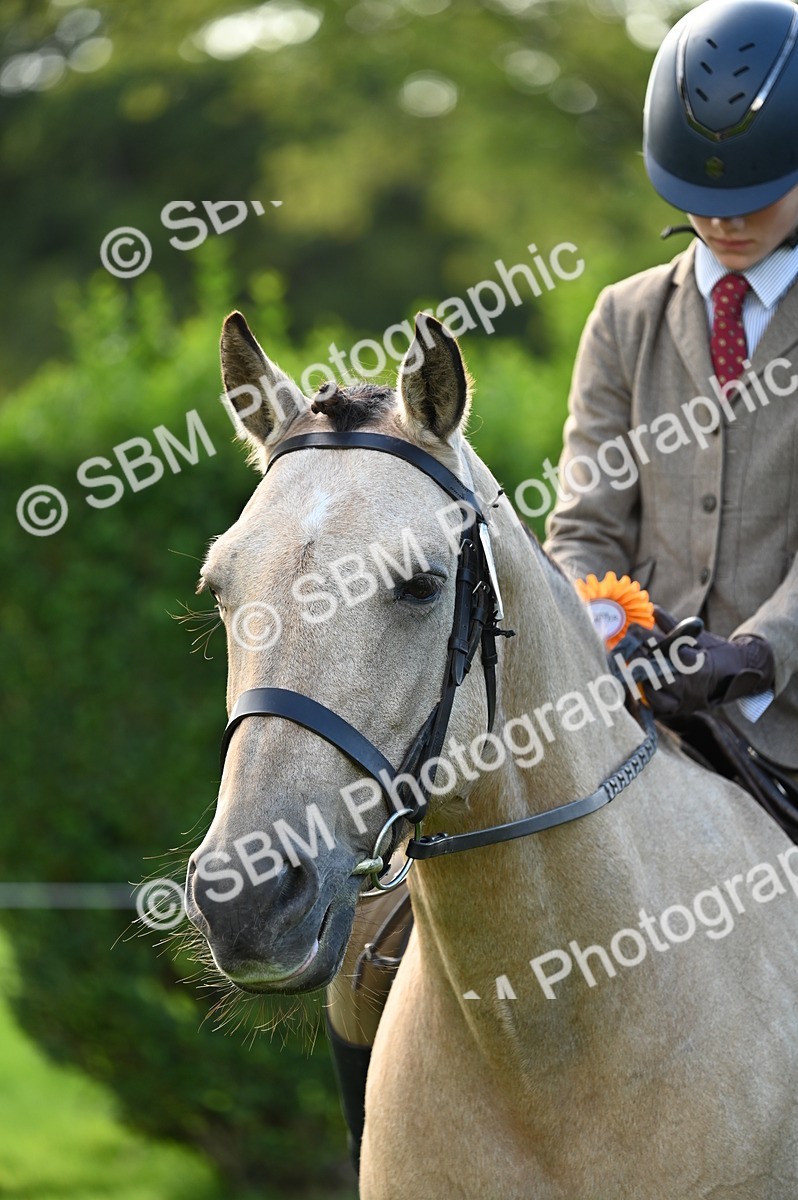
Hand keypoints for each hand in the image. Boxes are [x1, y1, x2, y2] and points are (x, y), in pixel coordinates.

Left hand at [638, 607, 774, 717]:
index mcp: (697, 663)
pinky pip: (657, 710)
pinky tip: (631, 686)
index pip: (668, 649)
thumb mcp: (697, 635)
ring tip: (625, 668)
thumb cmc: (711, 652)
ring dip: (638, 682)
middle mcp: (691, 685)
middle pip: (658, 674)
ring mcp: (684, 701)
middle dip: (640, 660)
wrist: (733, 676)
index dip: (648, 638)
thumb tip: (653, 608)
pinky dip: (644, 699)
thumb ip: (673, 625)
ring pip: (656, 697)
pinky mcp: (679, 711)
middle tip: (624, 648)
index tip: (633, 628)